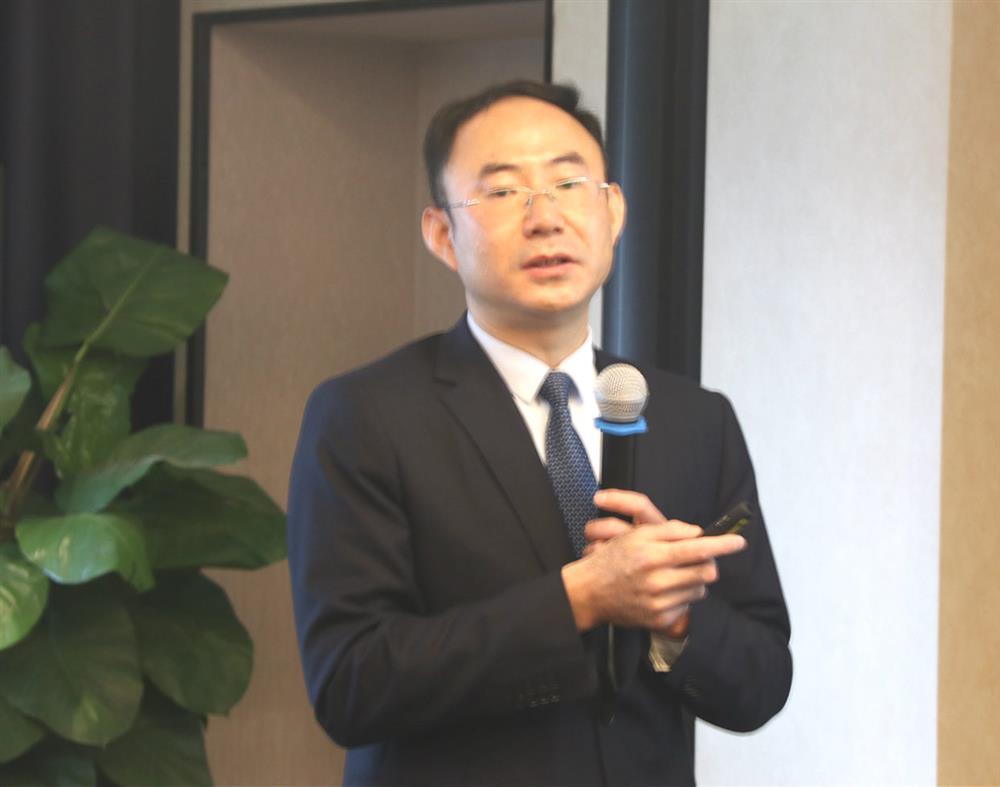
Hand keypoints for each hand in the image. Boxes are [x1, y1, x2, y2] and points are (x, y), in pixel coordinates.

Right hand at [561, 490, 745, 631]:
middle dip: (707, 563)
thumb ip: (668, 531)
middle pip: (705, 571)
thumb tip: (697, 533)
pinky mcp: (659, 620)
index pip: (697, 548)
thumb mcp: (635, 536)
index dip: (722, 545)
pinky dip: (681, 598)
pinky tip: (664, 592)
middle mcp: (657, 580)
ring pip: (699, 590)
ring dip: (694, 581)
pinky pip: (687, 607)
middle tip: (695, 559)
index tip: (739, 542)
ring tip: (673, 575)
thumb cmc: (613, 559)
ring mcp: (659, 602)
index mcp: (653, 555)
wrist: (590, 593)